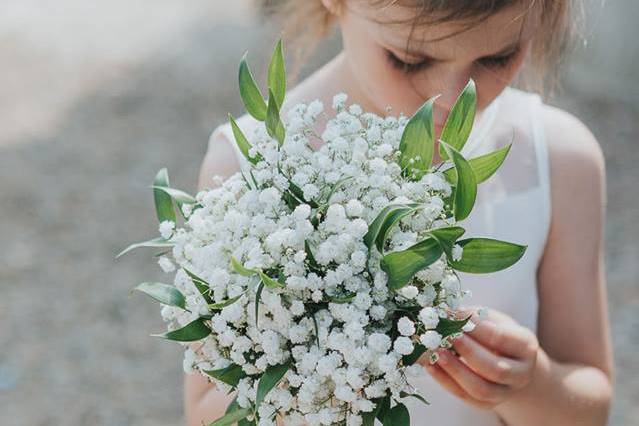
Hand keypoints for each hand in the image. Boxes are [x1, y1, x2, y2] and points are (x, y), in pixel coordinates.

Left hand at [418, 308, 539, 409]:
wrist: (507, 361)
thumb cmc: (496, 332)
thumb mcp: (492, 319)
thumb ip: (473, 316)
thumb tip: (447, 312)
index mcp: (525, 346)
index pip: (501, 339)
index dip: (476, 328)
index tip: (455, 316)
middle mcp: (521, 374)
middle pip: (496, 369)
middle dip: (468, 352)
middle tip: (447, 336)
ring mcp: (505, 393)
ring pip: (481, 390)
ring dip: (455, 371)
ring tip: (436, 353)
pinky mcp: (487, 404)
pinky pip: (465, 397)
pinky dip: (445, 381)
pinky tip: (430, 365)